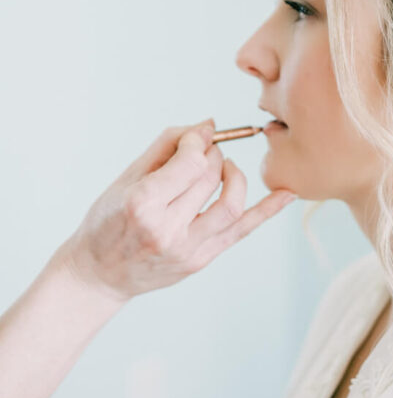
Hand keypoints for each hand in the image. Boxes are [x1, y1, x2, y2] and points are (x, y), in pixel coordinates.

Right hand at [56, 119, 296, 302]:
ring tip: (224, 168)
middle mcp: (166, 230)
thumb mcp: (127, 178)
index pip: (190, 163)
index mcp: (142, 204)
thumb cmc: (108, 219)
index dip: (198, 142)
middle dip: (213, 155)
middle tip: (205, 150)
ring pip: (231, 204)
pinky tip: (287, 194)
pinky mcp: (201, 261)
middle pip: (210, 179)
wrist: (100, 273)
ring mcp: (187, 250)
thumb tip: (208, 124)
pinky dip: (267, 211)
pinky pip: (241, 232)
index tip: (195, 138)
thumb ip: (166, 146)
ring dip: (235, 176)